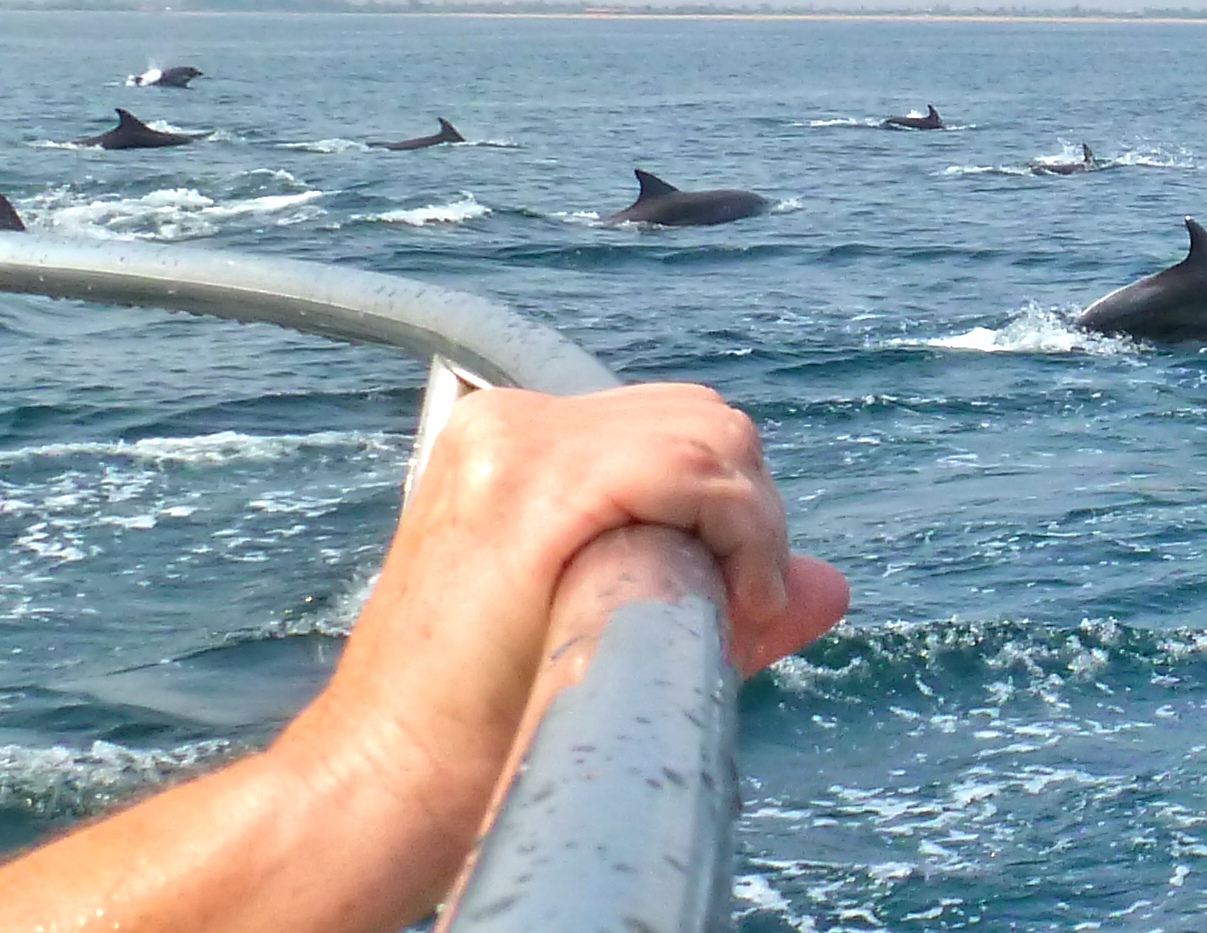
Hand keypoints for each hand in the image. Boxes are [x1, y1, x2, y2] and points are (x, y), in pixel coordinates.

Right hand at [283, 385, 848, 901]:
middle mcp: (508, 424)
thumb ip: (707, 593)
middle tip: (742, 610)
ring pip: (707, 435)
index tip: (738, 596)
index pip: (671, 427)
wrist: (378, 787)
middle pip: (700, 419)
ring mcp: (514, 446)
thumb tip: (827, 586)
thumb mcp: (600, 631)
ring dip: (752, 523)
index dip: (731, 505)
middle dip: (750, 509)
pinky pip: (685, 468)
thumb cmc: (476, 733)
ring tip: (736, 614)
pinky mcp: (532, 489)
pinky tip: (740, 597)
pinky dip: (740, 525)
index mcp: (511, 440)